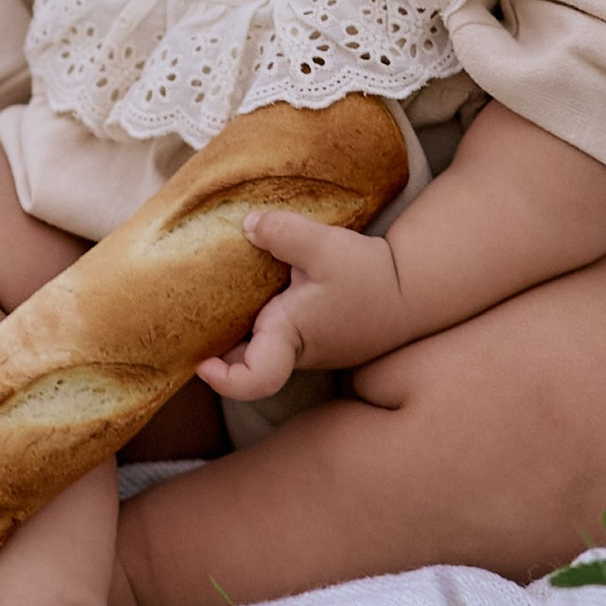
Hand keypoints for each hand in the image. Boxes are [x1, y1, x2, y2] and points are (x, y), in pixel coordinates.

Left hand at [197, 208, 418, 404]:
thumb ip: (282, 232)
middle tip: (194, 314)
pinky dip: (260, 317)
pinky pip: (277, 334)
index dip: (221, 379)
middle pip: (243, 362)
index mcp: (290, 336)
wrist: (412, 289)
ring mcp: (306, 348)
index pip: (253, 381)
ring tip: (218, 292)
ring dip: (238, 327)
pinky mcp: (315, 336)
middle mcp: (295, 351)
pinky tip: (255, 286)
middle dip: (216, 344)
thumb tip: (246, 224)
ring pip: (258, 346)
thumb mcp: (324, 245)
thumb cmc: (369, 276)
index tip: (201, 360)